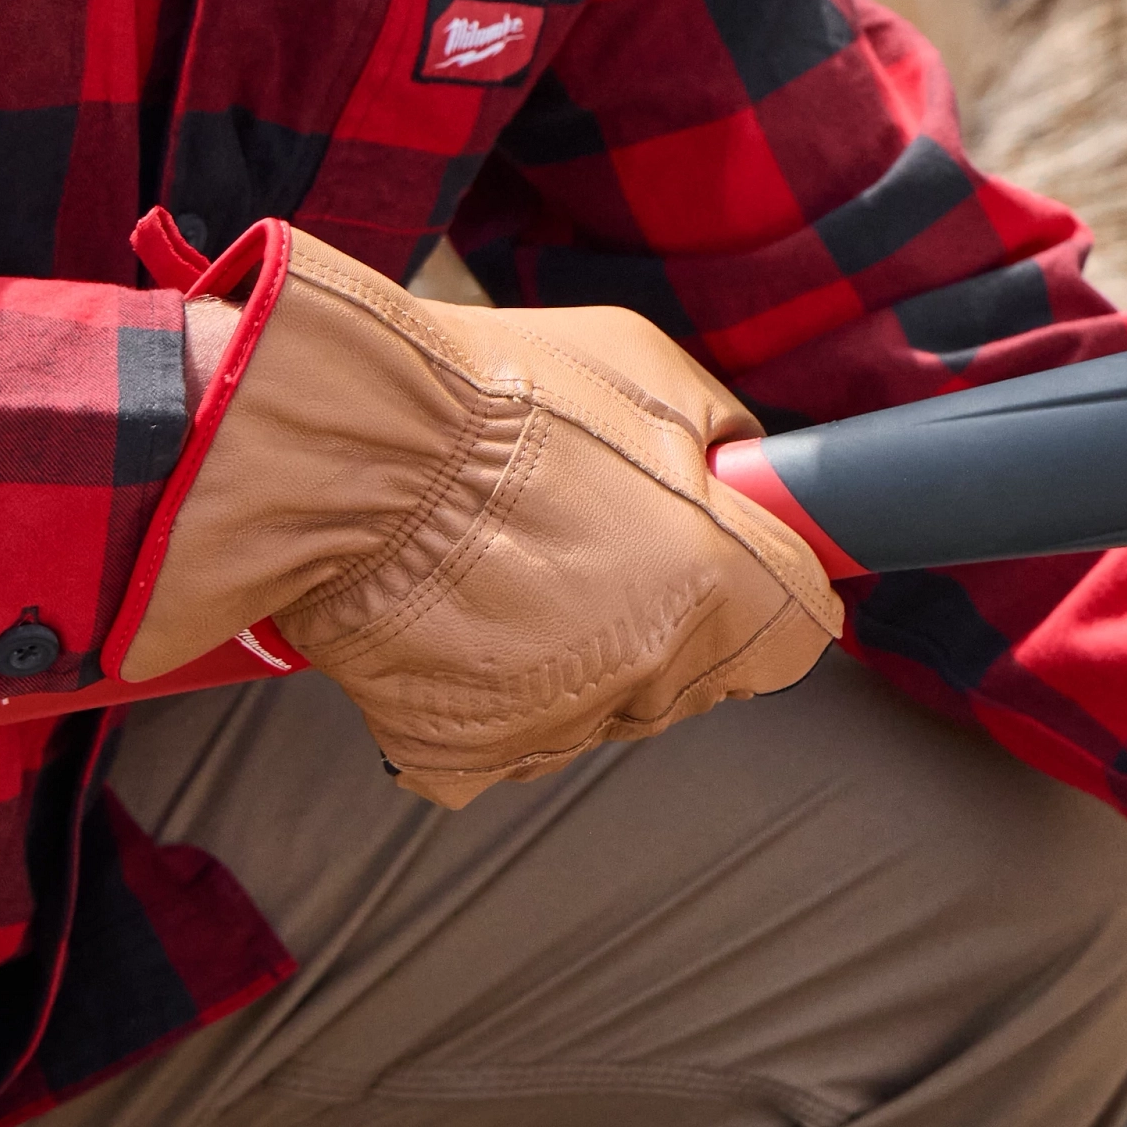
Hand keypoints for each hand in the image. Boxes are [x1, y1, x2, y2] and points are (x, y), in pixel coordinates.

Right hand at [125, 226, 839, 803]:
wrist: (327, 448)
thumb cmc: (484, 393)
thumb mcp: (649, 372)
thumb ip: (718, 436)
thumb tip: (743, 471)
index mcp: (717, 580)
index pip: (799, 631)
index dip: (767, 588)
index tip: (735, 562)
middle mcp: (649, 667)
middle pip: (701, 674)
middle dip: (668, 616)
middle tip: (585, 542)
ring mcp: (557, 722)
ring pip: (605, 707)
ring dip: (578, 657)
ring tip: (504, 568)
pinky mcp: (468, 754)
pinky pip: (508, 738)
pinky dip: (489, 693)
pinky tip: (454, 619)